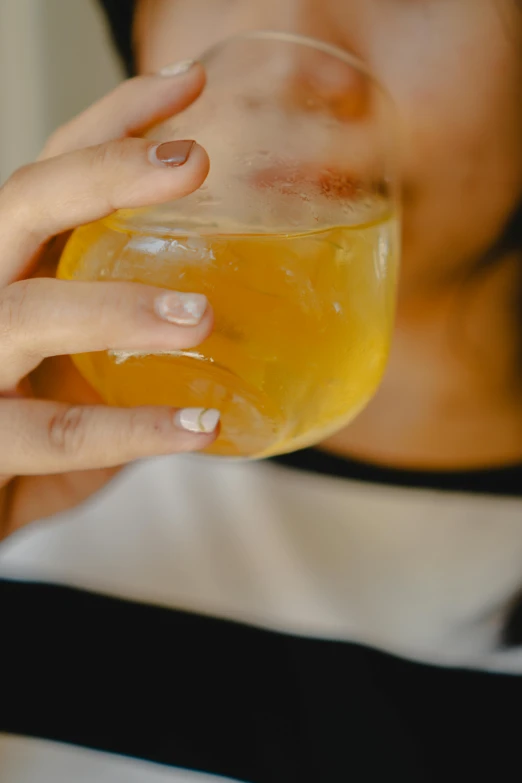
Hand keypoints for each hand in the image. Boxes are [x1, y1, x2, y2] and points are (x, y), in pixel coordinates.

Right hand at [0, 64, 217, 539]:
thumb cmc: (35, 432)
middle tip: (193, 160)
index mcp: (17, 272)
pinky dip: (131, 429)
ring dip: (115, 307)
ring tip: (200, 316)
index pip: (52, 177)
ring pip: (27, 315)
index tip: (187, 88)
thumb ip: (141, 342)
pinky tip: (198, 427)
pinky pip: (55, 432)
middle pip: (22, 207)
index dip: (109, 125)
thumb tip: (248, 324)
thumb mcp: (87, 370)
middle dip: (102, 174)